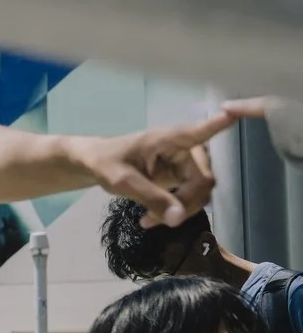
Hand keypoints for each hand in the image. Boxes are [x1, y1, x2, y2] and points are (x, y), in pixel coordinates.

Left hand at [75, 107, 245, 227]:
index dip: (218, 125)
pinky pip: (192, 198)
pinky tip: (153, 218)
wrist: (98, 165)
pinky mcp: (184, 177)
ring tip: (150, 220)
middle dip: (184, 203)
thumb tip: (178, 218)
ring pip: (201, 192)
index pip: (199, 132)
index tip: (235, 113)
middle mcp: (185, 149)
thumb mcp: (122, 181)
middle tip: (156, 219)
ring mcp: (187, 164)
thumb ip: (150, 197)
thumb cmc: (107, 163)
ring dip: (180, 211)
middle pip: (204, 180)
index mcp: (168, 139)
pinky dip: (176, 211)